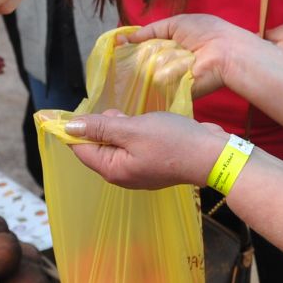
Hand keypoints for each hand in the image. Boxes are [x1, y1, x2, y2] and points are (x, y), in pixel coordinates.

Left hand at [61, 110, 226, 190]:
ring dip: (121, 127)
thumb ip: (101, 127)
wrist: (213, 155)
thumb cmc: (174, 142)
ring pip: (117, 143)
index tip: (74, 108)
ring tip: (140, 119)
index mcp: (113, 169)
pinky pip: (134, 145)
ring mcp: (139, 170)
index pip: (80, 148)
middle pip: (98, 146)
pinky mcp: (153, 163)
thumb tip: (69, 127)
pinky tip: (150, 124)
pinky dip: (136, 132)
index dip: (74, 128)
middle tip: (122, 113)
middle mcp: (123, 174)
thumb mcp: (133, 129)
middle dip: (103, 125)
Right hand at [124, 14, 271, 96]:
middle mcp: (168, 62)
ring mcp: (170, 78)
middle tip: (117, 57)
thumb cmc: (206, 33)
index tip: (115, 46)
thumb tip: (127, 38)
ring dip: (143, 66)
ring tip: (137, 62)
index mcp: (170, 45)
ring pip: (145, 74)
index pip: (144, 48)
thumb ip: (151, 30)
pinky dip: (152, 78)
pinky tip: (145, 74)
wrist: (225, 52)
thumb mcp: (176, 23)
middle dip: (131, 59)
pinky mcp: (174, 91)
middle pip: (141, 63)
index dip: (130, 47)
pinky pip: (156, 86)